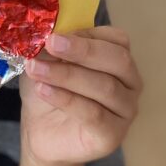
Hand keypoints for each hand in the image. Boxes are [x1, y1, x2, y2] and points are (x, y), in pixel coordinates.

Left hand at [19, 27, 141, 165]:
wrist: (40, 133)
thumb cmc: (49, 91)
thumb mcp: (47, 61)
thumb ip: (53, 46)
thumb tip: (48, 30)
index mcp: (119, 60)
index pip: (117, 40)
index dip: (86, 35)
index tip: (54, 34)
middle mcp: (130, 84)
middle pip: (118, 60)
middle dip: (82, 50)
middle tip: (50, 43)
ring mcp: (125, 111)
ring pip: (105, 87)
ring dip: (66, 75)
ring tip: (35, 68)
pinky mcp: (112, 135)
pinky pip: (93, 114)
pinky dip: (66, 99)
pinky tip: (43, 90)